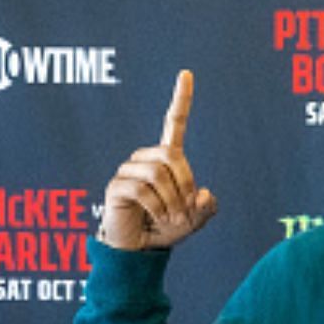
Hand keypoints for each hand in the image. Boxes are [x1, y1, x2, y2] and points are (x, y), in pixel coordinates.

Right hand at [99, 70, 217, 249]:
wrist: (140, 249)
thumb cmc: (167, 228)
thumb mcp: (195, 219)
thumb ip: (206, 207)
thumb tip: (204, 194)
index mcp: (166, 159)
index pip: (174, 123)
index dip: (181, 100)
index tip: (186, 74)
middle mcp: (146, 158)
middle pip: (172, 156)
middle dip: (186, 185)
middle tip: (186, 210)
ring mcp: (129, 171)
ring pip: (158, 174)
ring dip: (173, 201)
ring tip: (172, 217)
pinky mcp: (117, 186)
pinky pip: (143, 190)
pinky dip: (158, 208)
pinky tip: (158, 218)